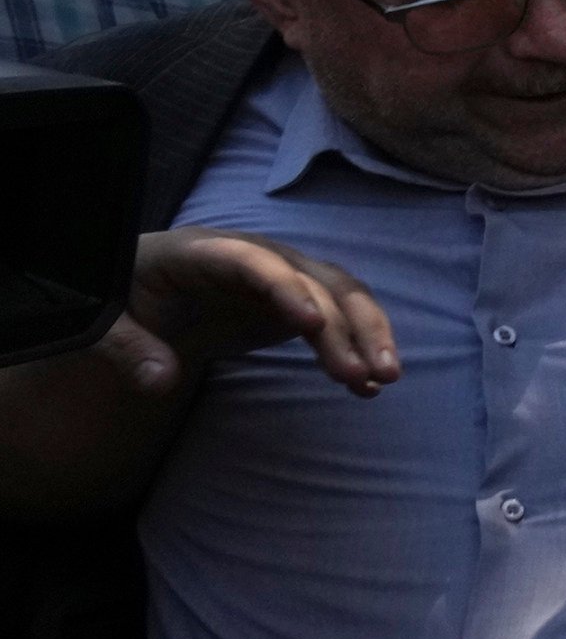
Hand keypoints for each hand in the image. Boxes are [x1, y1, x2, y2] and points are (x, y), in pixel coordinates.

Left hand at [104, 230, 398, 398]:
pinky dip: (358, 347)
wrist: (145, 285)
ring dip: (370, 333)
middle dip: (346, 325)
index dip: (283, 287)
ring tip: (385, 379)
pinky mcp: (297, 299)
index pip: (250, 263)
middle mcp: (255, 255)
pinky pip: (339, 317)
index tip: (312, 324)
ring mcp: (283, 274)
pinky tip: (367, 386)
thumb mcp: (107, 321)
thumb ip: (129, 347)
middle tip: (366, 374)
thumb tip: (161, 381)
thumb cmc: (124, 297)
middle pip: (313, 280)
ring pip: (340, 295)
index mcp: (202, 252)